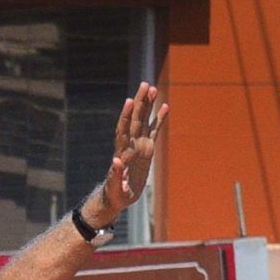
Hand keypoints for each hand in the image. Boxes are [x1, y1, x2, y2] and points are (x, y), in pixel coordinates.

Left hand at [86, 82, 164, 224]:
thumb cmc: (114, 194)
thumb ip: (115, 175)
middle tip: (145, 84)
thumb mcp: (114, 188)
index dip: (126, 115)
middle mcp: (130, 144)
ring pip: (144, 120)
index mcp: (122, 151)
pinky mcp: (147, 149)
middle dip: (139, 102)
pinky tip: (165, 106)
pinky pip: (154, 130)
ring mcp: (139, 144)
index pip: (123, 129)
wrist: (118, 196)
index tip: (129, 101)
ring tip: (153, 89)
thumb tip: (115, 161)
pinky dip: (159, 118)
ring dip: (148, 105)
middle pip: (134, 119)